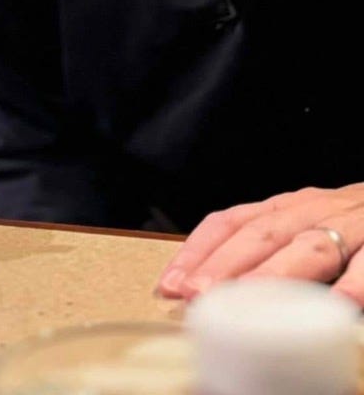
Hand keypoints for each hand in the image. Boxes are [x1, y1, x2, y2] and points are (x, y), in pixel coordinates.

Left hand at [156, 184, 363, 305]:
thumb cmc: (354, 224)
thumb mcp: (309, 226)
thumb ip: (275, 250)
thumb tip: (218, 291)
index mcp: (288, 208)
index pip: (233, 221)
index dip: (199, 250)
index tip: (170, 283)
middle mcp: (312, 210)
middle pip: (263, 234)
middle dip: (226, 264)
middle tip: (197, 293)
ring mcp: (350, 223)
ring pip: (309, 246)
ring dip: (274, 274)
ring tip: (247, 302)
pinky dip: (354, 284)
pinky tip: (338, 307)